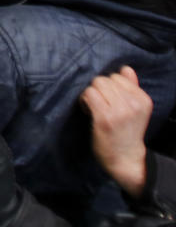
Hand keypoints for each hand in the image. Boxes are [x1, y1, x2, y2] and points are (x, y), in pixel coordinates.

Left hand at [79, 66, 152, 198]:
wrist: (125, 158)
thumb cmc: (126, 131)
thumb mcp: (135, 109)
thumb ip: (131, 87)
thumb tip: (126, 68)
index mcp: (143, 99)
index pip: (118, 76)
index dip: (109, 86)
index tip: (107, 98)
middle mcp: (133, 104)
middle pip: (104, 79)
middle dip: (98, 89)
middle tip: (98, 103)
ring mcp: (119, 111)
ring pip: (95, 84)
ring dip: (90, 94)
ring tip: (93, 107)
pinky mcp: (104, 118)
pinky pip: (88, 94)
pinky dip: (84, 100)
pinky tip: (87, 110)